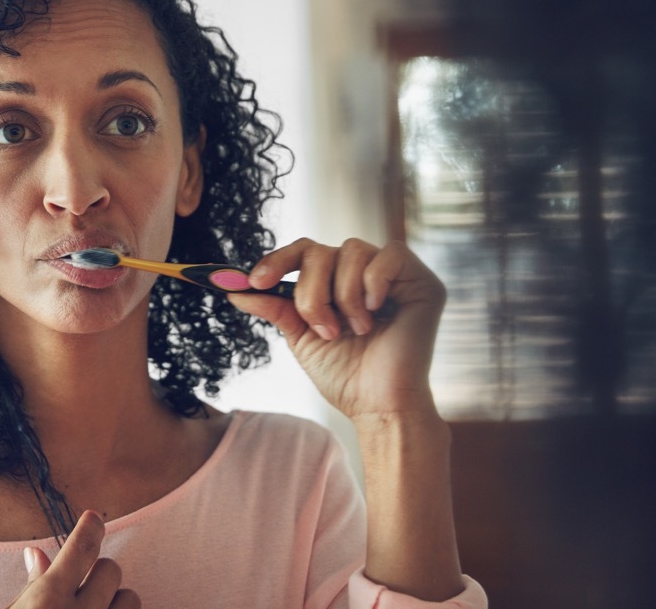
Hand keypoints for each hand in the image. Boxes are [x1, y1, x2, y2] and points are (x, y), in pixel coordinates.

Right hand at [8, 511, 139, 608]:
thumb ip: (30, 588)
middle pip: (110, 570)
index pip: (81, 549)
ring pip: (131, 598)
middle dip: (98, 574)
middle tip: (82, 589)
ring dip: (115, 601)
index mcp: (47, 602)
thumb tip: (36, 553)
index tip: (93, 518)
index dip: (91, 528)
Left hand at [227, 238, 446, 419]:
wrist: (378, 407)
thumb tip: (235, 289)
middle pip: (321, 249)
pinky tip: (376, 313)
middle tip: (320, 326)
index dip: (277, 260)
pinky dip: (375, 282)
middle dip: (311, 289)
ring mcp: (393, 276)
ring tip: (353, 329)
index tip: (255, 282)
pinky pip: (391, 254)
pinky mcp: (421, 281)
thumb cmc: (345, 376)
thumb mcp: (301, 337)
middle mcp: (362, 273)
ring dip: (343, 293)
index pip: (303, 252)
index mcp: (334, 282)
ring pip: (352, 249)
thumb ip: (275, 307)